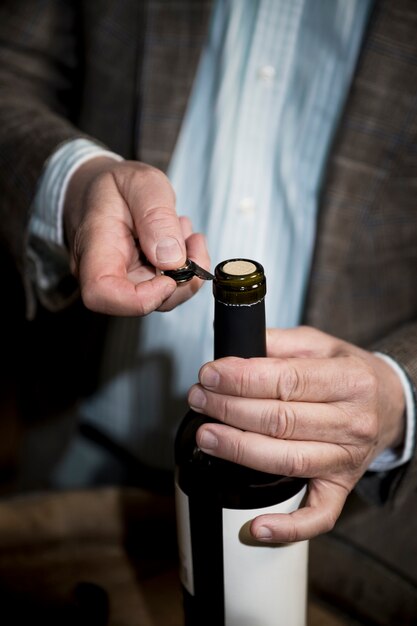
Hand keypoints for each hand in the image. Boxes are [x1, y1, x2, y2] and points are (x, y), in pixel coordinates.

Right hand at [64, 157, 209, 314]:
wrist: (97, 189)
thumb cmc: (111, 185)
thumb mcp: (139, 182)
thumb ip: (156, 215)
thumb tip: (172, 259)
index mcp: (94, 247)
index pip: (102, 293)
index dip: (141, 298)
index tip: (169, 277)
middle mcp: (103, 272)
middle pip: (142, 303)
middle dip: (180, 278)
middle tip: (192, 240)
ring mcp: (121, 281)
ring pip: (161, 298)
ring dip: (186, 271)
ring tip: (184, 231)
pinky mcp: (138, 282)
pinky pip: (166, 288)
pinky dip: (184, 268)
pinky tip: (181, 240)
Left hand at [188, 326, 405, 541]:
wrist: (389, 405)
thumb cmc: (349, 374)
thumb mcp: (321, 345)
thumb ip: (279, 342)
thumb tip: (235, 345)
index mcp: (350, 380)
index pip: (288, 380)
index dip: (243, 379)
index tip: (210, 374)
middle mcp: (353, 422)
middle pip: (281, 420)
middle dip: (230, 409)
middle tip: (199, 399)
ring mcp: (347, 460)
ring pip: (288, 460)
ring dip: (239, 450)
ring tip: (206, 436)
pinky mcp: (340, 489)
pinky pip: (317, 516)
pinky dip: (287, 526)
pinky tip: (256, 525)